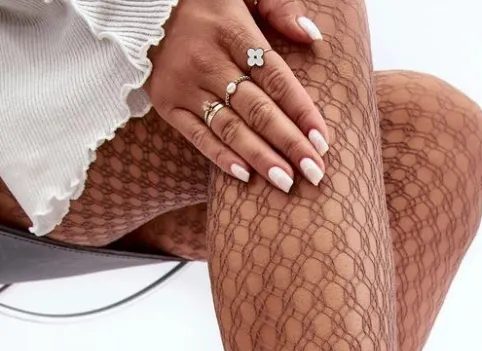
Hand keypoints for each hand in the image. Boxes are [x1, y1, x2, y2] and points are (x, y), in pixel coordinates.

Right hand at [147, 0, 328, 190]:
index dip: (301, 111)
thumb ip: (279, 6)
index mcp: (232, 30)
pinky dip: (221, 158)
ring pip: (230, 128)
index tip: (323, 141)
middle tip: (315, 173)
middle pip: (257, 109)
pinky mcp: (166, 102)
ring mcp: (185, 84)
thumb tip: (312, 36)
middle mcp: (208, 60)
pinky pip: (198, 136)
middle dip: (289, 144)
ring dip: (261, 158)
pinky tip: (246, 177)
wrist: (139, 4)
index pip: (276, 77)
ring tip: (287, 183)